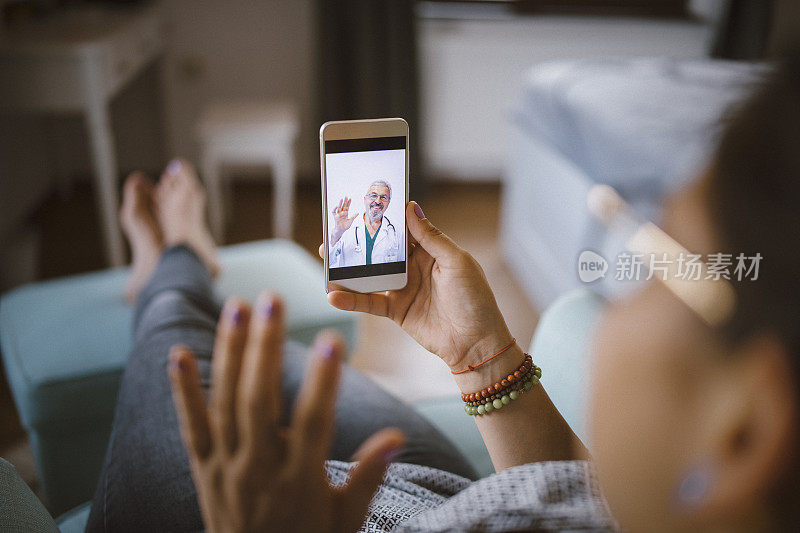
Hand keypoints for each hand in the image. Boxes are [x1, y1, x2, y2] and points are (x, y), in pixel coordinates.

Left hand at [168, 294, 404, 532]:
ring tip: (237, 305)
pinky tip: (178, 352)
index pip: (313, 422)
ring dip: (231, 351)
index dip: (324, 380)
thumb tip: (398, 435)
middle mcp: (258, 468)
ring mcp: (226, 466)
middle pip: (259, 400)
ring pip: (226, 402)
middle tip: (271, 299)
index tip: (333, 338)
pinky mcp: (203, 469)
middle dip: (265, 346)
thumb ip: (368, 476)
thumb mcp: (345, 519)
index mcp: (299, 480)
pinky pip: (191, 426)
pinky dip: (184, 390)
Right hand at [318, 201, 512, 372]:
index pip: (404, 229)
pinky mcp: (396, 310)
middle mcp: (414, 267)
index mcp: (431, 251)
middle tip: (335, 230)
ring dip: (348, 269)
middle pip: (381, 250)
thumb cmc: (475, 299)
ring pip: (371, 275)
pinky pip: (370, 302)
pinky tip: (333, 295)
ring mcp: (403, 289)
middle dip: (360, 241)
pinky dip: (351, 299)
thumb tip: (412, 207)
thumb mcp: (457, 262)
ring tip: (325, 259)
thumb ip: (431, 237)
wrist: (476, 343)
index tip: (364, 205)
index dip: (386, 218)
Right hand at [332, 197, 357, 240]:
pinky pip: (334, 212)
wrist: (340, 231)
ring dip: (340, 203)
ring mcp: (338, 214)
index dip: (348, 203)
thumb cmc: (345, 227)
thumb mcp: (351, 221)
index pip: (347, 207)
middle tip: (346, 196)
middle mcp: (342, 213)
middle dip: (345, 201)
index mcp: (346, 213)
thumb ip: (353, 217)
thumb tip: (358, 213)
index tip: (350, 198)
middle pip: (343, 206)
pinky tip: (336, 206)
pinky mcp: (335, 217)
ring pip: (339, 207)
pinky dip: (335, 209)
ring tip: (341, 199)